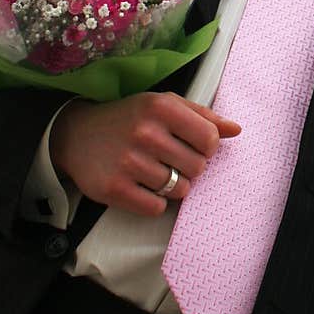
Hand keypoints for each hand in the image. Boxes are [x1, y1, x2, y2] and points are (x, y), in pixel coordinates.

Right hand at [49, 92, 240, 216]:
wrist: (77, 135)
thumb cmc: (129, 119)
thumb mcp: (164, 105)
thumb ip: (202, 116)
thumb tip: (236, 130)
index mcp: (161, 107)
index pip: (210, 139)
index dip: (207, 148)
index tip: (193, 146)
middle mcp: (145, 132)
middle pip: (198, 168)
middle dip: (189, 168)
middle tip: (169, 160)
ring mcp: (129, 162)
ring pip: (180, 190)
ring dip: (171, 185)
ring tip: (152, 171)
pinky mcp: (114, 189)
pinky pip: (156, 208)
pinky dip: (153, 201)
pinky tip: (140, 185)